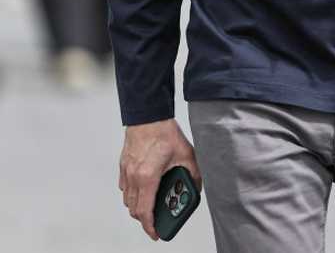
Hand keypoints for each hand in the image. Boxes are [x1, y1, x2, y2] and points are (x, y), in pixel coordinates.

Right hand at [119, 119, 201, 240]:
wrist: (149, 116)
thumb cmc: (165, 134)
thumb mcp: (187, 155)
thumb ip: (192, 174)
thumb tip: (196, 188)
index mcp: (148, 177)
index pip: (144, 211)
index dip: (150, 226)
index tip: (155, 233)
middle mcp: (134, 176)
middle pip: (134, 209)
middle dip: (144, 218)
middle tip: (156, 220)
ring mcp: (126, 171)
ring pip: (127, 199)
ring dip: (137, 206)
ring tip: (151, 206)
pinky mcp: (123, 166)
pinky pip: (124, 188)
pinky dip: (132, 194)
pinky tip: (144, 189)